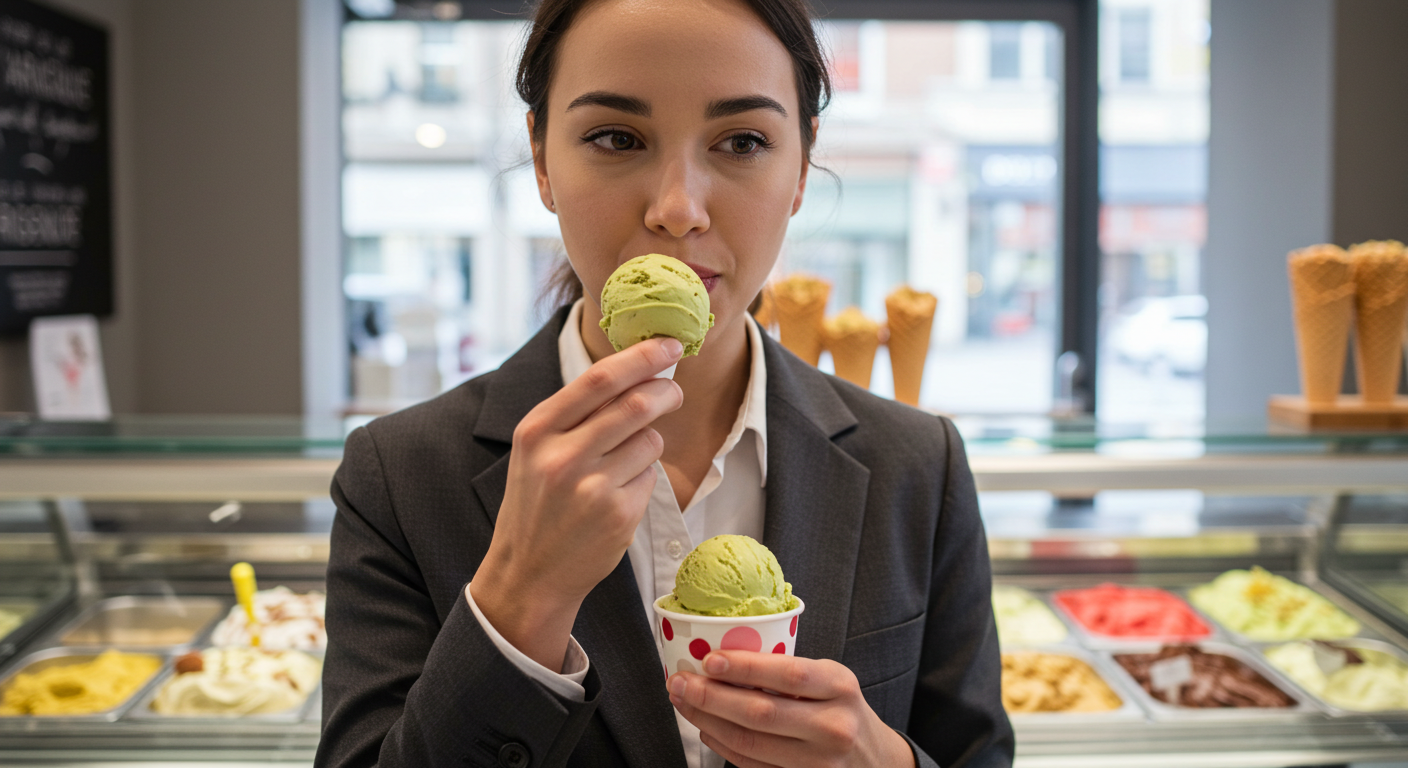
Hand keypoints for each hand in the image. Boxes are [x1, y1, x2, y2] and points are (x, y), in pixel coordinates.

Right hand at [472, 336, 683, 669]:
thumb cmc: (538, 504)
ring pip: (650, 441)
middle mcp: (561, 456)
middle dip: (666, 392)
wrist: (528, 574)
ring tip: (628, 460)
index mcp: (537, 430)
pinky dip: (644, 478)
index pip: (599, 378)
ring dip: (651, 442)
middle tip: (675, 392)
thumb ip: (575, 414)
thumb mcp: (536, 451)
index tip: (669, 345)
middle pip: (636, 404)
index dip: (641, 357)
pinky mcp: (618, 515)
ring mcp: (592, 488)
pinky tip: (619, 496)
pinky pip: (650, 477)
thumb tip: (634, 371)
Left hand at [668, 651, 915, 767]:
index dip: (745, 667)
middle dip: (711, 697)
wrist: (875, 760)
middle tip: (680, 682)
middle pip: (760, 713)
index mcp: (839, 688)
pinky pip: (751, 765)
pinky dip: (722, 745)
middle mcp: (832, 727)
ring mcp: (818, 762)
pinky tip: (706, 728)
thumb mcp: (831, 679)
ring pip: (749, 743)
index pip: (788, 675)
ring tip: (684, 702)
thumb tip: (724, 658)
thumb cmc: (843, 710)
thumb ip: (789, 671)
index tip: (709, 659)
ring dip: (708, 721)